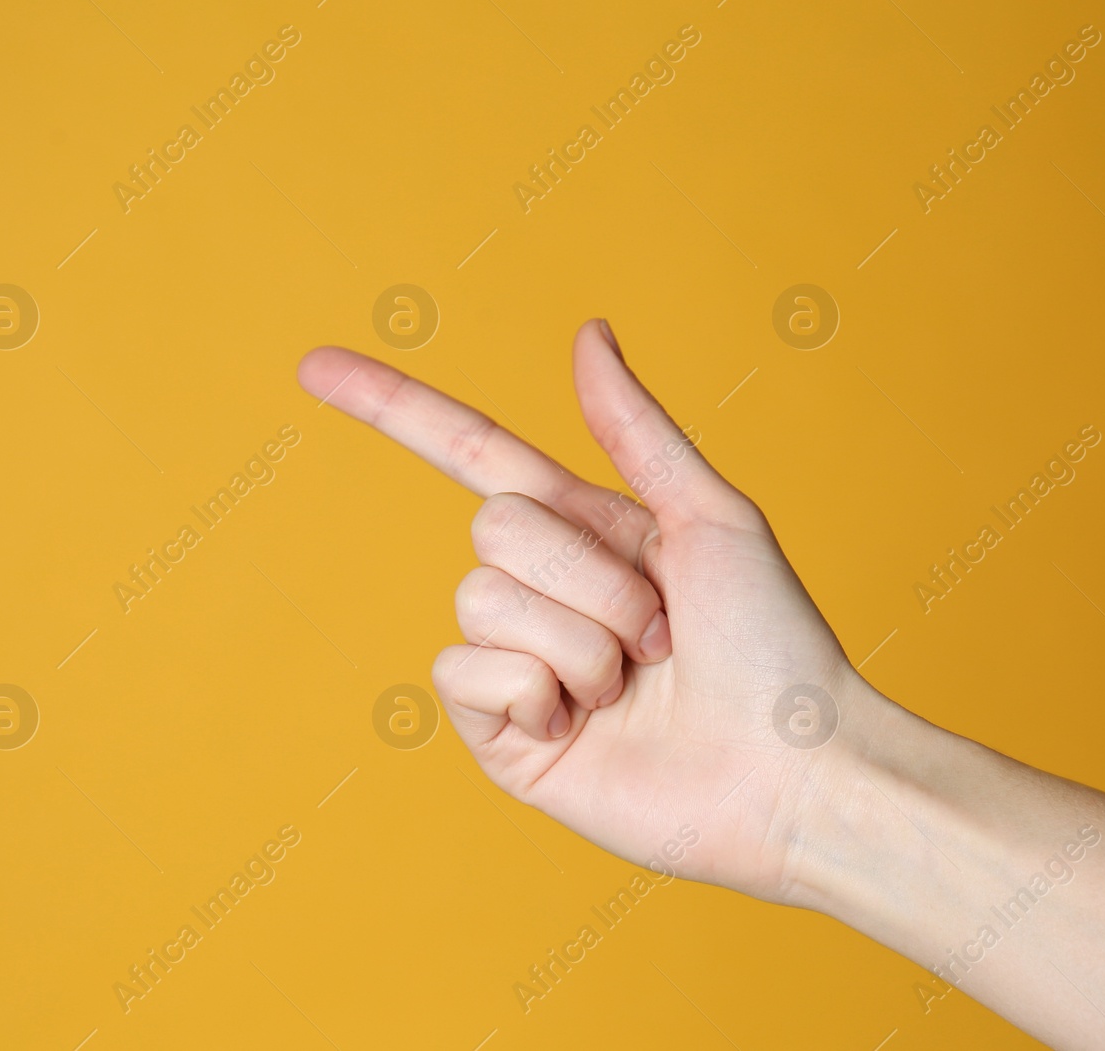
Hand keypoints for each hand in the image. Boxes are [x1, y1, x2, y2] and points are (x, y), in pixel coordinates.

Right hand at [297, 319, 883, 901]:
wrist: (790, 772)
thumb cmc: (774, 645)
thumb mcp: (711, 516)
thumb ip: (635, 427)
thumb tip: (587, 331)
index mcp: (588, 532)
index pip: (472, 455)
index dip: (396, 410)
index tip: (314, 366)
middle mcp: (544, 592)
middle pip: (492, 527)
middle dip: (589, 577)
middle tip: (659, 631)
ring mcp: (520, 665)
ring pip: (479, 600)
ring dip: (577, 641)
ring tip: (634, 683)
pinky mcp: (503, 735)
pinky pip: (463, 673)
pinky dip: (536, 692)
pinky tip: (584, 726)